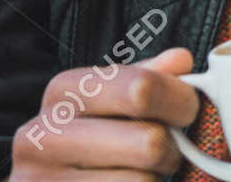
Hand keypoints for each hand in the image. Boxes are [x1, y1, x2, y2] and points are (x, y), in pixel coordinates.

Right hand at [11, 47, 199, 179]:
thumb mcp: (111, 98)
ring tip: (141, 173)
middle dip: (171, 148)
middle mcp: (43, 134)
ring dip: (154, 180)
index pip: (142, 89)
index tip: (188, 111)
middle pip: (149, 142)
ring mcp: (42, 179)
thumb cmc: (88, 136)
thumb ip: (148, 76)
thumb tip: (181, 60)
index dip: (180, 101)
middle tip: (168, 152)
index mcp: (64, 91)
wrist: (45, 179)